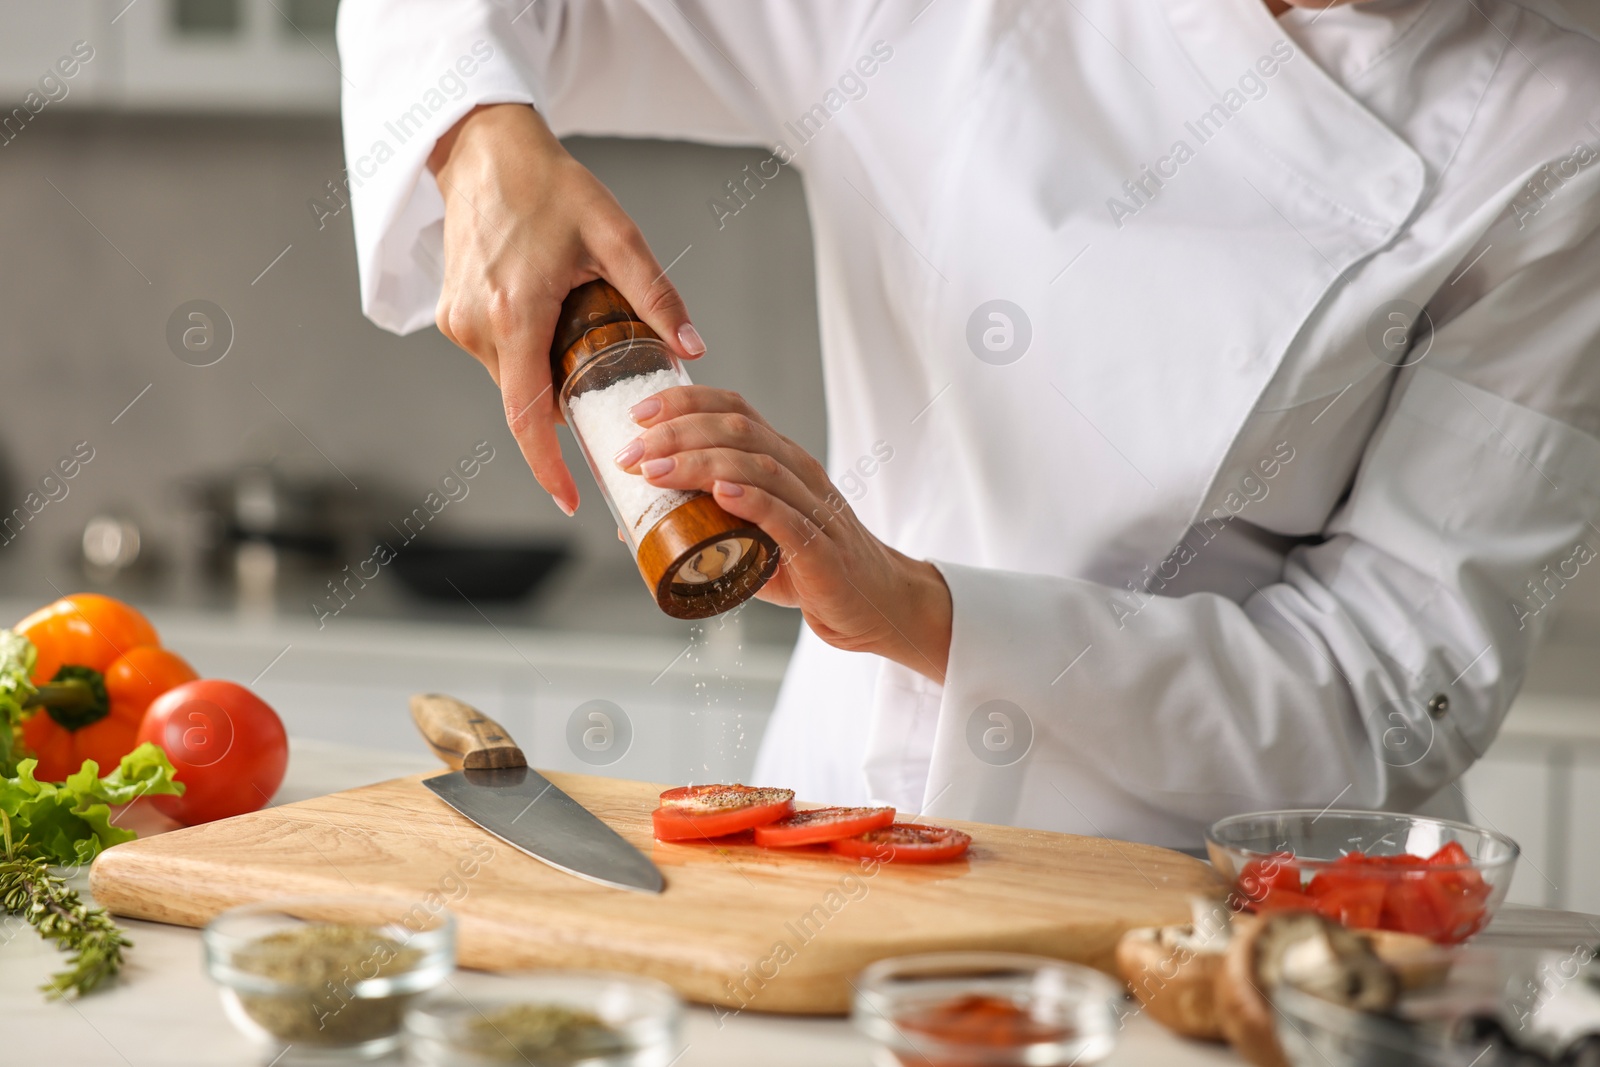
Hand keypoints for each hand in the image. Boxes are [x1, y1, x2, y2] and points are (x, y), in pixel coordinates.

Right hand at [428, 103, 703, 513]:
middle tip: (608, 405)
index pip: (529, 417)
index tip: (570, 501)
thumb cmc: (548, 187)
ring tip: (580, 331)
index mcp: (516, 314)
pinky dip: (528, 352)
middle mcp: (478, 327)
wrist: (483, 150)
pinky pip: (498, 355)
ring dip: (548, 373)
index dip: (548, 467)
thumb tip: (692, 349)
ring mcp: (458, 323)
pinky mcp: (452, 315)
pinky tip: (551, 315)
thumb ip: (655, 295)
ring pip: (513, 377)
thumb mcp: (615, 234)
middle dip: (566, 410)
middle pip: (527, 400)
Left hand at [617, 386, 951, 680]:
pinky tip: (720, 494)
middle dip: (678, 432)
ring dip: (700, 463)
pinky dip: (751, 500)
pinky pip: (787, 516)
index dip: (686, 402)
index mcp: (783, 461)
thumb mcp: (754, 537)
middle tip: (631, 451)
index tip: (639, 413)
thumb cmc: (811, 569)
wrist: (876, 605)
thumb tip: (635, 522)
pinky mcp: (822, 549)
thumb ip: (704, 523)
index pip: (735, 409)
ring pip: (757, 466)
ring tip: (655, 471)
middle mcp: (801, 473)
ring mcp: (815, 508)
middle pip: (738, 430)